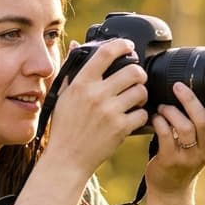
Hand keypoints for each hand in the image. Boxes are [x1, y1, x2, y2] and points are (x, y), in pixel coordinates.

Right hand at [40, 38, 149, 178]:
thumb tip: (77, 45)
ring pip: (141, 91)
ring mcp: (110, 112)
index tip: (128, 46)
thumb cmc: (63, 128)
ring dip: (141, 94)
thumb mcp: (62, 96)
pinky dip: (141, 115)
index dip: (121, 45)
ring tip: (135, 99)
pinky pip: (142, 114)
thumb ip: (71, 70)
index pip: (105, 54)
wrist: (67, 159)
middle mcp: (96, 95)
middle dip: (139, 73)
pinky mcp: (121, 129)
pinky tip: (133, 117)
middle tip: (136, 79)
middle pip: (133, 71)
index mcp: (81, 84)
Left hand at [145, 82, 204, 195]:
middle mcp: (204, 152)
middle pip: (203, 122)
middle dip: (190, 101)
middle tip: (178, 87)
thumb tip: (190, 95)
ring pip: (184, 127)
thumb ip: (201, 128)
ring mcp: (187, 157)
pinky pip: (166, 135)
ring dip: (171, 111)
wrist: (170, 190)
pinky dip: (160, 122)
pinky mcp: (169, 160)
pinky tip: (156, 118)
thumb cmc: (183, 161)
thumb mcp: (199, 147)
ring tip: (163, 107)